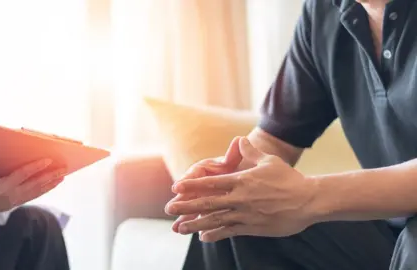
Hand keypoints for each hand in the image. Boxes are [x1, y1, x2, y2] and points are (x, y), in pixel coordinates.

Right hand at [0, 158, 65, 221]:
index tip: (48, 160)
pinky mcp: (12, 204)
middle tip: (64, 169)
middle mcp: (11, 195)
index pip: (23, 175)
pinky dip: (42, 191)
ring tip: (62, 178)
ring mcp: (13, 201)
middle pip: (35, 185)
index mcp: (2, 187)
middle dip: (50, 177)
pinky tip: (48, 187)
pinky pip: (31, 197)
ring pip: (36, 192)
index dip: (36, 167)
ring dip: (50, 185)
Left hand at [166, 137, 317, 241]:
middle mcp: (240, 199)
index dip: (192, 186)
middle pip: (208, 203)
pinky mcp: (253, 228)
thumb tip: (240, 140)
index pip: (211, 183)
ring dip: (195, 224)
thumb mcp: (268, 161)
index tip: (175, 188)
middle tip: (169, 209)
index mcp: (242, 181)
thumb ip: (251, 152)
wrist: (308, 201)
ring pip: (215, 220)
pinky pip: (230, 232)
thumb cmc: (288, 179)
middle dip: (186, 206)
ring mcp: (245, 215)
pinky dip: (215, 234)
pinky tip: (203, 237)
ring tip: (179, 228)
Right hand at [167, 136, 243, 231]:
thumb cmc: (241, 165)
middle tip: (170, 209)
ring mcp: (204, 195)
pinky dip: (193, 223)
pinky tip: (184, 232)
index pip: (196, 173)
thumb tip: (239, 141)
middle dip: (181, 202)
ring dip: (184, 217)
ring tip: (176, 228)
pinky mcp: (208, 206)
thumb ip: (235, 153)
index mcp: (208, 168)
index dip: (187, 181)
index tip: (177, 187)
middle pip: (190, 192)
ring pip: (193, 206)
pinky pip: (199, 215)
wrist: (247, 175)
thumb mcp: (239, 160)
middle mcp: (203, 182)